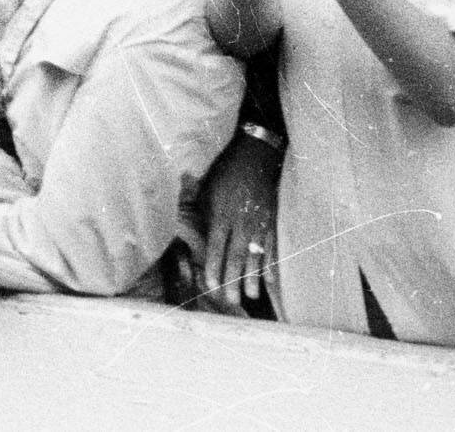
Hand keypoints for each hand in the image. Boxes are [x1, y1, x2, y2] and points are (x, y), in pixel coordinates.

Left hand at [194, 131, 281, 313]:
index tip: (210, 285)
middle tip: (229, 300)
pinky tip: (271, 279)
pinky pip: (273, 246)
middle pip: (235, 255)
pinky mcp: (273, 221)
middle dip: (232, 278)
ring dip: (252, 277)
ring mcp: (259, 222)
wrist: (256, 153)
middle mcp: (240, 221)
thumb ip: (198, 206)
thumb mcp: (207, 186)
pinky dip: (272, 263)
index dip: (214, 266)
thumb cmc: (226, 169)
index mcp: (221, 212)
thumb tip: (181, 220)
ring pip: (255, 255)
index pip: (216, 246)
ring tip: (249, 296)